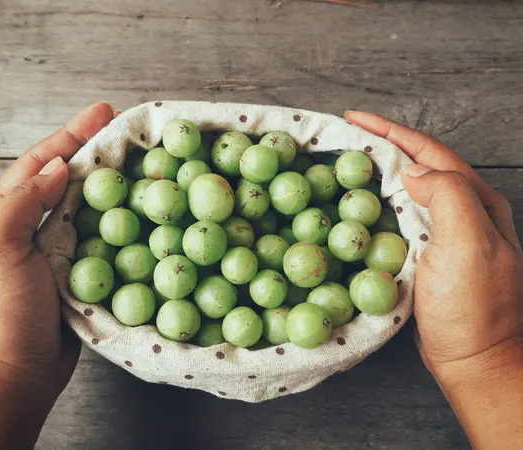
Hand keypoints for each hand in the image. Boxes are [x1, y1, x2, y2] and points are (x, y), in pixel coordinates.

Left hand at [0, 103, 113, 437]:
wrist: (15, 374)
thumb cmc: (0, 311)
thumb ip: (24, 201)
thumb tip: (59, 166)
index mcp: (6, 213)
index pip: (40, 161)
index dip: (71, 134)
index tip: (104, 112)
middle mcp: (35, 227)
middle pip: (71, 178)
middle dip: (99, 151)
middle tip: (134, 132)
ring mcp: (62, 251)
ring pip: (94, 207)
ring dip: (117, 184)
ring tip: (146, 163)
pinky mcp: (85, 273)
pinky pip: (109, 239)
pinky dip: (126, 222)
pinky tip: (147, 212)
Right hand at [346, 111, 522, 447]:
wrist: (474, 359)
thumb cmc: (472, 307)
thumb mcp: (468, 245)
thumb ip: (447, 196)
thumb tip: (411, 171)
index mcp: (476, 201)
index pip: (429, 152)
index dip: (391, 132)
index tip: (353, 119)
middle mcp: (465, 211)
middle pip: (420, 164)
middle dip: (382, 144)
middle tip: (345, 136)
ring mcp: (447, 234)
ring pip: (410, 189)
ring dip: (379, 170)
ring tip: (347, 162)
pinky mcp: (429, 254)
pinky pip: (401, 216)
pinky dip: (378, 201)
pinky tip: (358, 205)